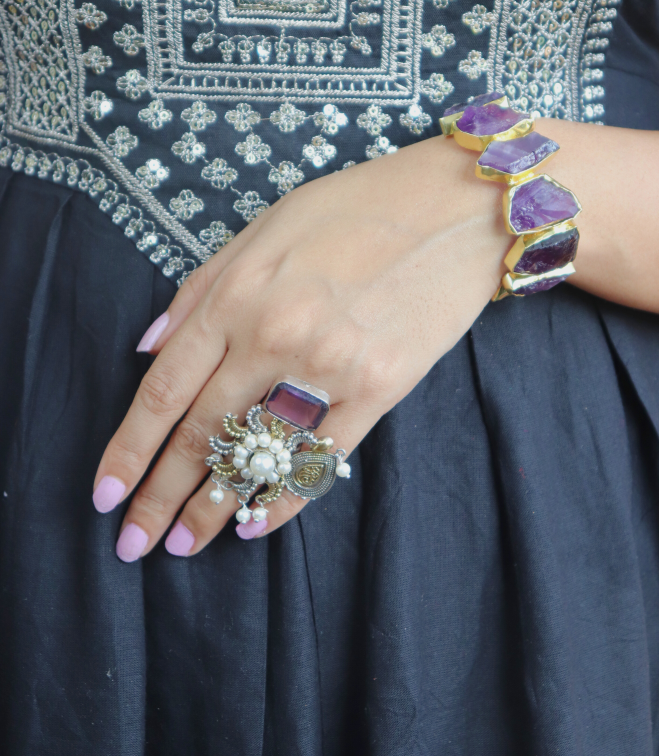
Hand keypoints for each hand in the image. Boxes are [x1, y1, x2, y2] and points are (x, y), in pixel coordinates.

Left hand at [92, 134, 507, 559]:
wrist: (455, 208)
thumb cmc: (356, 208)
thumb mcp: (264, 227)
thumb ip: (201, 288)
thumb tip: (149, 346)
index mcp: (238, 293)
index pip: (165, 389)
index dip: (129, 449)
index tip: (105, 493)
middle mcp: (275, 334)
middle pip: (203, 434)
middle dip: (160, 495)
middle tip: (133, 543)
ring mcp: (330, 366)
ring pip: (258, 455)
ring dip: (215, 508)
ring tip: (184, 546)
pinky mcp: (380, 388)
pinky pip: (322, 459)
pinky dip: (285, 499)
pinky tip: (256, 525)